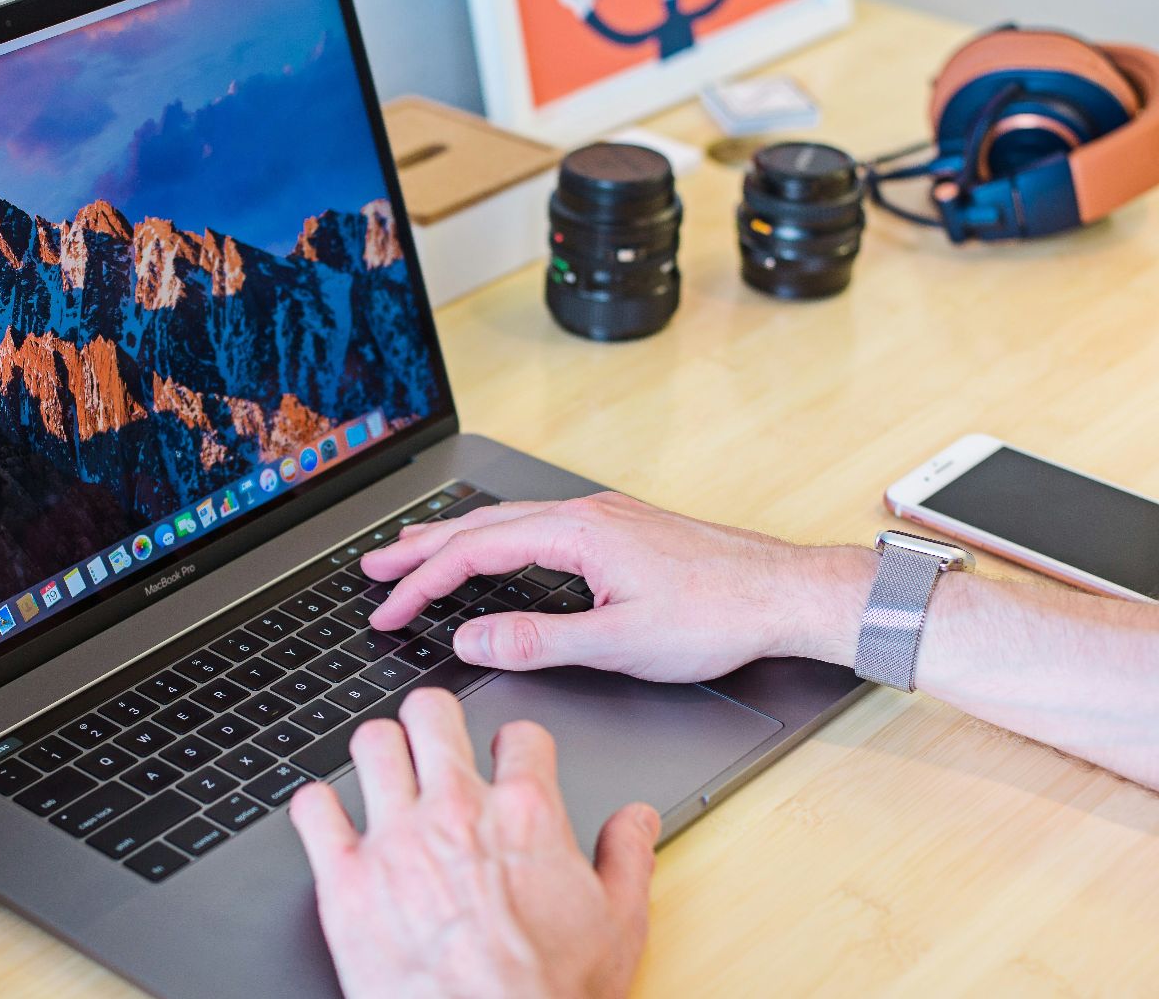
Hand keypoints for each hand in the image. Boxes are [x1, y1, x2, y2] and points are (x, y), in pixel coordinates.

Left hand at [289, 689, 659, 998]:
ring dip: (378, 752)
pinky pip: (313, 809)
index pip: (520, 734)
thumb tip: (637, 818)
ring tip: (383, 770)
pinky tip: (330, 820)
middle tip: (432, 738)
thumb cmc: (548, 996)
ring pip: (371, 744)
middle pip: (432, 713)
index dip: (516, 744)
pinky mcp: (345, 882)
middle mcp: (457, 813)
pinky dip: (318, 807)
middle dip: (433, 720)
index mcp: (525, 816)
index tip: (509, 758)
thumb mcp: (619, 929)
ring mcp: (396, 842)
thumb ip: (628, 859)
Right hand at [363, 493, 869, 681]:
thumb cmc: (718, 615)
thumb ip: (537, 641)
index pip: (473, 553)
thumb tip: (470, 639)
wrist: (785, 594)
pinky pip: (537, 526)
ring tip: (415, 553)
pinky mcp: (622, 531)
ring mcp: (605, 518)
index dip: (421, 583)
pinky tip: (496, 554)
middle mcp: (586, 514)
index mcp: (577, 533)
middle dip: (420, 546)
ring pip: (509, 521)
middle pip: (481, 524)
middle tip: (372, 565)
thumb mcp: (619, 643)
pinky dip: (497, 540)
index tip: (388, 612)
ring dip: (456, 539)